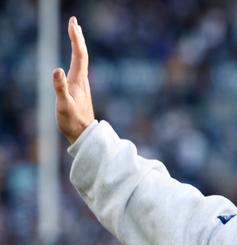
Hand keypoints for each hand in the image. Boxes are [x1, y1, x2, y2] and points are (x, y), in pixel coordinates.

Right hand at [52, 16, 94, 143]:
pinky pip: (79, 67)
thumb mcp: (63, 105)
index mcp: (78, 80)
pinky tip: (75, 58)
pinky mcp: (80, 89)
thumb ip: (59, 87)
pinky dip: (77, 56)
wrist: (83, 134)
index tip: (73, 23)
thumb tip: (57, 69)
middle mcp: (82, 80)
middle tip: (74, 22)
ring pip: (82, 60)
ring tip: (75, 33)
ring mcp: (82, 84)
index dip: (76, 38)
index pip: (79, 54)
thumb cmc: (72, 121)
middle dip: (78, 37)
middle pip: (82, 54)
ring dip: (78, 45)